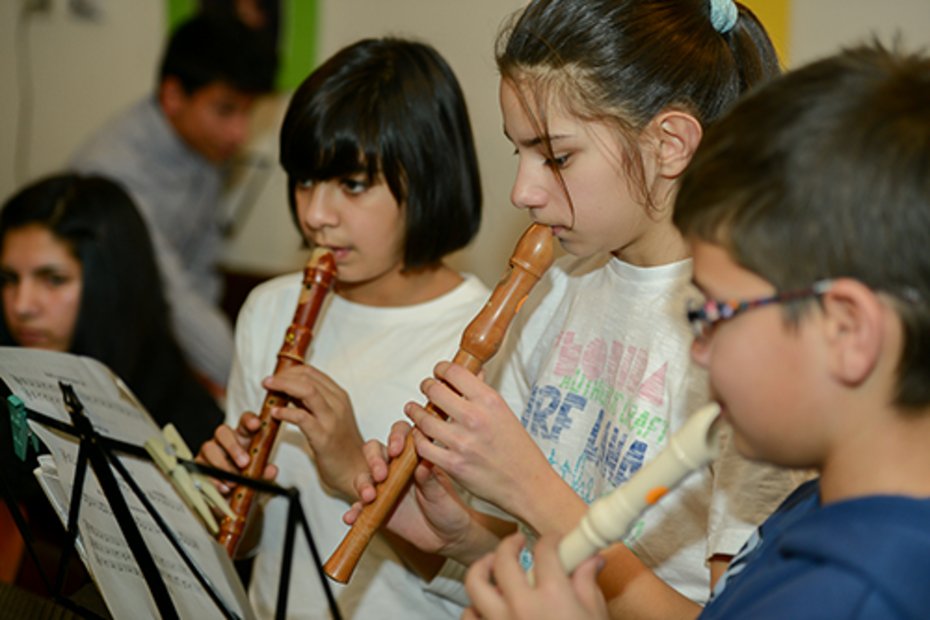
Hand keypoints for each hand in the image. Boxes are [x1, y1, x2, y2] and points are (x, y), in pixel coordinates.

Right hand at [196, 412, 277, 495]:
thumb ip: (265, 472)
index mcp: (243, 437)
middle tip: (245, 463)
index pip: (244, 422)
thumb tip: (271, 470)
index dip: (249, 420)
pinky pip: (201, 469)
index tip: (257, 425)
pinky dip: (214, 481)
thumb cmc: (247, 480)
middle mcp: (224, 441)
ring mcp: (209, 452)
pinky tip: (224, 489)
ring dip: (222, 465)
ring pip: (208, 448)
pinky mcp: (199, 467)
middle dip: (233, 447)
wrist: (233, 500)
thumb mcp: (259, 477)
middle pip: (222, 431)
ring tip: (234, 482)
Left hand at [263, 363, 364, 498]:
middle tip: (267, 382)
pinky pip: (302, 417)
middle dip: (283, 376)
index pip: (311, 372)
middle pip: (307, 378)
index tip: (275, 376)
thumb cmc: (341, 445)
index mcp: (339, 396)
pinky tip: (275, 413)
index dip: (290, 371)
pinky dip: (286, 412)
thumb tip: (289, 389)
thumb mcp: (330, 417)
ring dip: (283, 386)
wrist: (355, 471)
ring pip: (306, 390)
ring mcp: (332, 419)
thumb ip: (312, 402)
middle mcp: (337, 403)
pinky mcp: (324, 436)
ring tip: (268, 389)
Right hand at [345, 422, 485, 559]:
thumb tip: (422, 466)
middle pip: (375, 451)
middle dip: (375, 459)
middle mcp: (396, 468)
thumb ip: (430, 480)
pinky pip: (360, 507)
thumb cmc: (448, 509)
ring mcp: (384, 487)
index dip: (396, 437)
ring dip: (363, 483)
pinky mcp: (376, 508)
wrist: (447, 537)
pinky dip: (354, 511)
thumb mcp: (442, 494)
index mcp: (414, 457)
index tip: (397, 449)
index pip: (401, 435)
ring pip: (364, 476)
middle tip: (381, 474)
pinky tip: (352, 516)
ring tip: (369, 496)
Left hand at [405, 361, 559, 521]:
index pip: (454, 372)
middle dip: (426, 386)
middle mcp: (474, 418)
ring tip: (414, 409)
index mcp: (489, 401)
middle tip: (426, 388)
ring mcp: (462, 442)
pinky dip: (418, 439)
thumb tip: (474, 373)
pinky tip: (420, 435)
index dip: (441, 369)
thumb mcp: (505, 414)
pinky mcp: (453, 464)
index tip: (438, 372)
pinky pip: (423, 446)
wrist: (528, 484)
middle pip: (434, 390)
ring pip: (423, 418)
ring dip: (415, 412)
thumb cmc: (519, 451)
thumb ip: (484, 393)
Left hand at [464, 533, 606, 619]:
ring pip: (475, 585)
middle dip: (509, 544)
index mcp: (553, 597)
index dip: (550, 540)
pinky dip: (475, 608)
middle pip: (502, 560)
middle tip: (517, 542)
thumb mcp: (595, 619)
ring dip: (483, 570)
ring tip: (493, 566)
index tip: (553, 541)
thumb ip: (587, 585)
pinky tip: (487, 607)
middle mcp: (521, 606)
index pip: (545, 551)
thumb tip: (591, 559)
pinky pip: (469, 618)